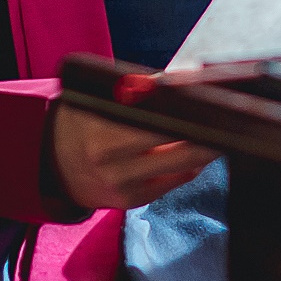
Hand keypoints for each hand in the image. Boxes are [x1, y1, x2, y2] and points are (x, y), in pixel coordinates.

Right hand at [48, 105, 217, 210]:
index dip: (185, 107)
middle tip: (228, 114)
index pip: (155, 116)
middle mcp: (110, 159)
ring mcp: (120, 184)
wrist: (52, 165)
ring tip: (222, 131)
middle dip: (205, 129)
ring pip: (181, 166)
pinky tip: (200, 152)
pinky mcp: (130, 201)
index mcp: (100, 128)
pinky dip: (190, 166)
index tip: (208, 96)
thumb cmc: (83, 120)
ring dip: (206, 148)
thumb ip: (136, 89)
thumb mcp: (97, 99)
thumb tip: (185, 79)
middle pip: (176, 144)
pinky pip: (172, 182)